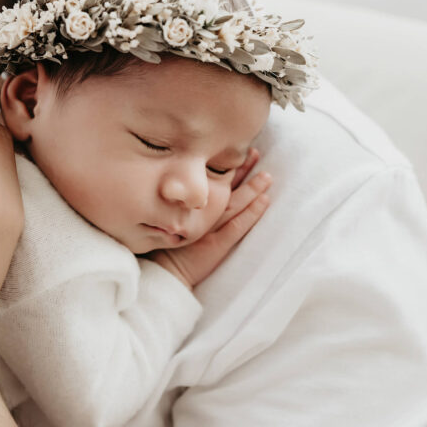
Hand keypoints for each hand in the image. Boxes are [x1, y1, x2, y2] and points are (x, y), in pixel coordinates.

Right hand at [150, 148, 270, 287]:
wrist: (162, 274)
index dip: (223, 167)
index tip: (235, 152)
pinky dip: (252, 212)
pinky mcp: (217, 244)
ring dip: (252, 188)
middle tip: (254, 153)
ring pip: (234, 203)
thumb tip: (180, 188)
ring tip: (266, 175)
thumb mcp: (162, 219)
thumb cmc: (160, 249)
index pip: (207, 182)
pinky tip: (264, 200)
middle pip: (224, 187)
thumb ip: (171, 204)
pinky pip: (238, 225)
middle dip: (241, 170)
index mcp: (187, 207)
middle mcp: (199, 213)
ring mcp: (210, 228)